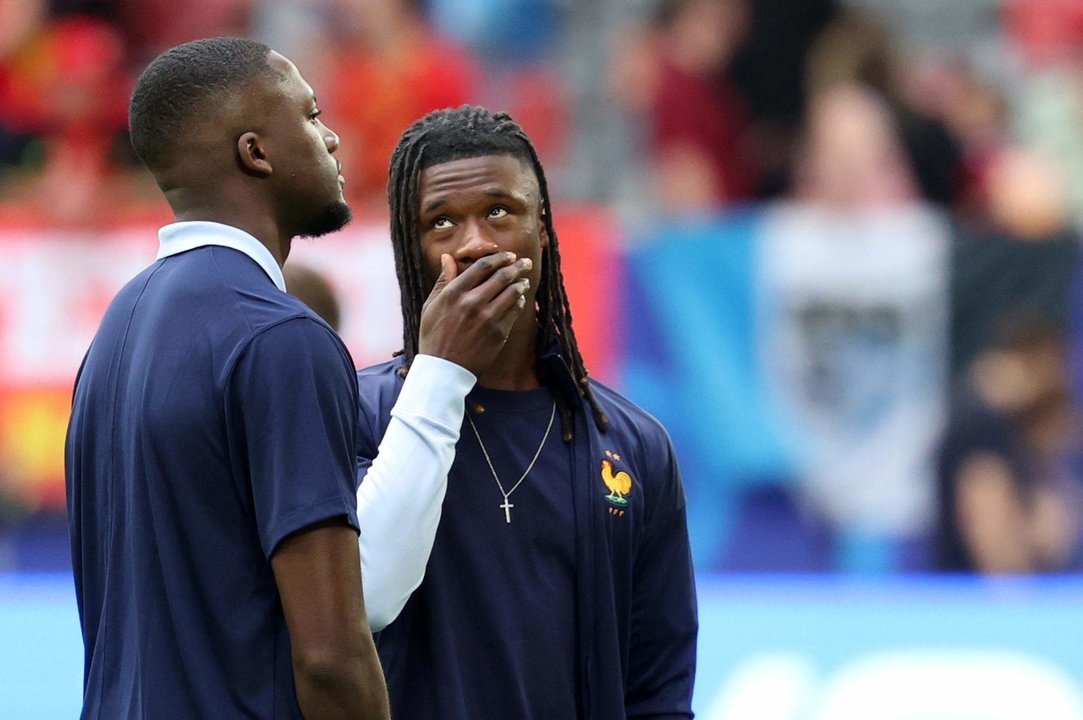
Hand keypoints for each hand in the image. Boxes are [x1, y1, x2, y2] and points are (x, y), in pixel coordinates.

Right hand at [417, 251, 531, 375]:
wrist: (443, 369)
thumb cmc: (434, 336)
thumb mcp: (431, 305)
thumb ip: (443, 280)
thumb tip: (447, 257)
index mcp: (454, 293)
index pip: (482, 267)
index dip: (499, 258)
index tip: (508, 255)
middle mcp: (472, 302)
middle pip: (501, 277)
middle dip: (517, 267)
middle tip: (525, 263)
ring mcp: (487, 318)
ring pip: (512, 293)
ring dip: (520, 284)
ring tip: (524, 281)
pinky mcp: (498, 333)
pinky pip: (514, 312)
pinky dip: (519, 302)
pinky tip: (519, 299)